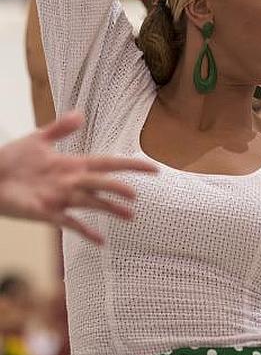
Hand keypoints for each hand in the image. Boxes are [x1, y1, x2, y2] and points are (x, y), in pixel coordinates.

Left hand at [0, 111, 156, 243]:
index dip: (130, 166)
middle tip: (137, 194)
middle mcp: (72, 182)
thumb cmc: (11, 158)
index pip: (108, 164)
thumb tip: (81, 114)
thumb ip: (60, 127)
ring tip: (129, 216)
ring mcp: (61, 199)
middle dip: (120, 188)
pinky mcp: (48, 213)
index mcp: (73, 164)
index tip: (152, 168)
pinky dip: (86, 232)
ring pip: (92, 203)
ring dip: (110, 209)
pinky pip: (70, 224)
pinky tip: (102, 241)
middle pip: (102, 184)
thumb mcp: (37, 138)